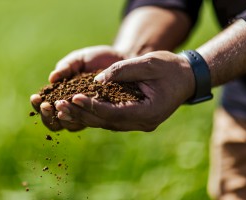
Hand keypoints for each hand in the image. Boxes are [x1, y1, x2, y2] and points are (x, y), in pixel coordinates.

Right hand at [30, 45, 124, 131]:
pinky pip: (91, 120)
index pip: (46, 106)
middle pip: (55, 122)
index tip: (36, 97)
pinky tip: (79, 110)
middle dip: (47, 116)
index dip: (38, 104)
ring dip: (62, 119)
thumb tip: (52, 78)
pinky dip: (83, 116)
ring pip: (71, 124)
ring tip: (59, 108)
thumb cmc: (97, 59)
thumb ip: (66, 67)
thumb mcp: (79, 59)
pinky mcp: (101, 114)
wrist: (121, 61)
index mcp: (62, 96)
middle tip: (46, 106)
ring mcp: (87, 113)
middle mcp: (73, 108)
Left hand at [55, 51, 194, 130]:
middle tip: (59, 106)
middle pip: (107, 122)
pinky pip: (110, 119)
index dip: (93, 106)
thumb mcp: (149, 63)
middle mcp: (143, 123)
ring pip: (106, 123)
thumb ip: (123, 70)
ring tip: (62, 109)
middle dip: (82, 114)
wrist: (186, 78)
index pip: (115, 113)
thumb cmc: (170, 68)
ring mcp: (139, 123)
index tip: (73, 97)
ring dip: (85, 115)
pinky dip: (94, 114)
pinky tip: (78, 108)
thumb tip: (97, 80)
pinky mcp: (134, 119)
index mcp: (149, 112)